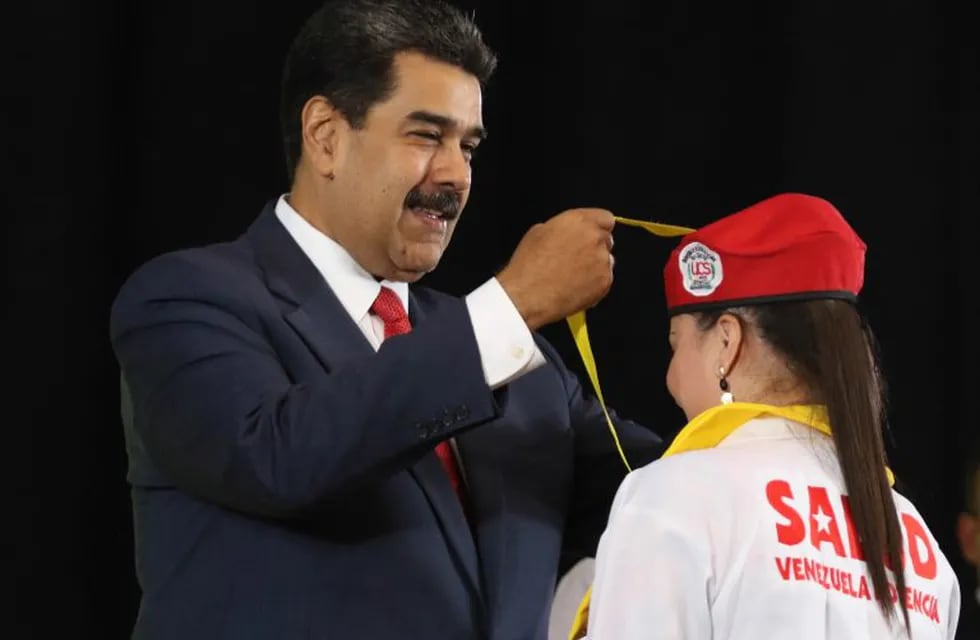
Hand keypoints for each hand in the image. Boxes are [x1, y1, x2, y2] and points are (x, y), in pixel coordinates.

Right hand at [496, 208, 615, 329]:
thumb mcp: (537, 233)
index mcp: (578, 221)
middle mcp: (593, 237)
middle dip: (596, 248)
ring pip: (606, 260)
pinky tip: (575, 287)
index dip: (599, 227)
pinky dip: (594, 284)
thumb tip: (567, 233)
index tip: (593, 235)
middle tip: (577, 259)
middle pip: (607, 239)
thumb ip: (561, 228)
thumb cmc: (529, 267)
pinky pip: (605, 280)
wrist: (528, 296)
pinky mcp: (604, 281)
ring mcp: (601, 260)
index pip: (605, 218)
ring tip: (572, 276)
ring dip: (595, 266)